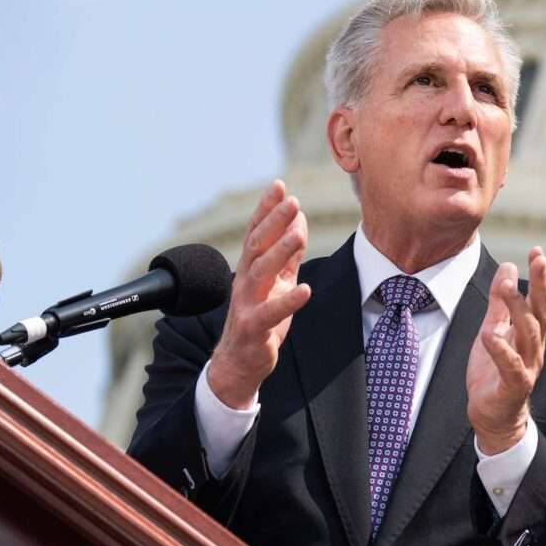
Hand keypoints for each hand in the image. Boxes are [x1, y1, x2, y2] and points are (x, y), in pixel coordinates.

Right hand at [208, 180, 310, 408]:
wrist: (239, 361)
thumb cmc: (260, 317)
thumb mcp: (277, 282)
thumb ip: (288, 254)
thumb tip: (298, 221)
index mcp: (250, 268)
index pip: (256, 232)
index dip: (266, 208)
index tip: (279, 185)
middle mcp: (244, 281)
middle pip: (257, 246)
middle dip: (273, 222)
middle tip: (292, 201)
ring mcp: (246, 303)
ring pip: (261, 273)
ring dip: (279, 253)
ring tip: (298, 234)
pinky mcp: (253, 327)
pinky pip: (270, 312)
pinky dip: (288, 301)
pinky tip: (305, 290)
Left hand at [467, 246, 545, 453]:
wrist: (493, 417)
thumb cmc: (494, 373)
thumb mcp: (494, 329)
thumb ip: (500, 302)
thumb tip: (508, 266)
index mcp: (531, 334)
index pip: (541, 301)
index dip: (542, 276)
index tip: (537, 251)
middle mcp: (534, 349)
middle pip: (541, 313)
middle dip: (541, 284)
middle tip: (538, 258)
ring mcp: (527, 367)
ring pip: (528, 334)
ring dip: (518, 308)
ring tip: (508, 285)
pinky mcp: (514, 386)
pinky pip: (510, 366)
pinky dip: (501, 349)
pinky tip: (491, 334)